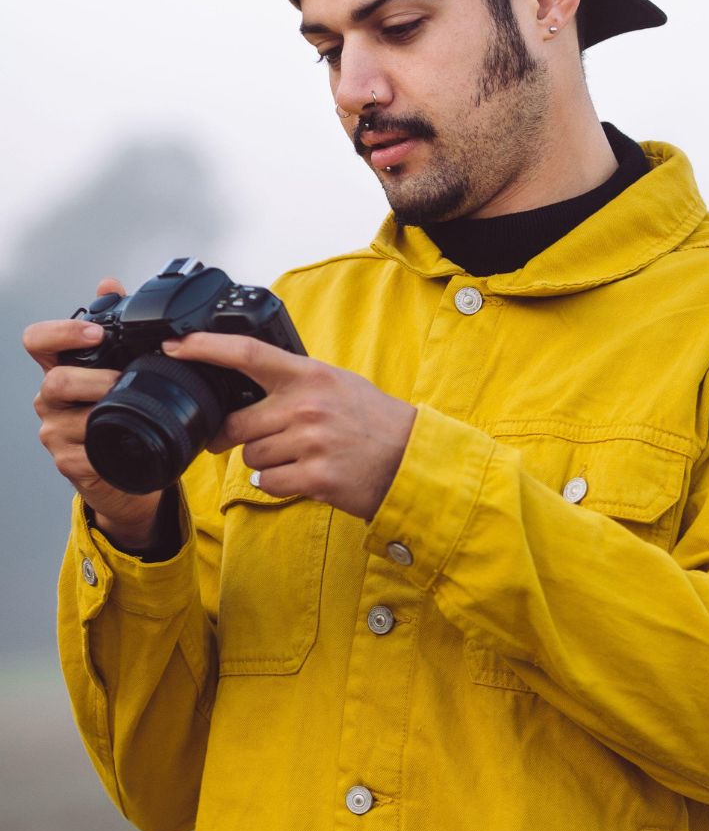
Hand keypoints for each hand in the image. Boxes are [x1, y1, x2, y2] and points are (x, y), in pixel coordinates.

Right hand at [23, 279, 163, 547]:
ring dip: (105, 412)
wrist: (128, 471)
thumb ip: (116, 327)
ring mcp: (54, 432)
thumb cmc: (121, 415)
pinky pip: (84, 452)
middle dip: (95, 380)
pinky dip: (108, 445)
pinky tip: (126, 441)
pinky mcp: (67, 463)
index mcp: (61, 369)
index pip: (38, 341)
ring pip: (71, 418)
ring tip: (133, 412)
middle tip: (123, 381)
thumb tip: (108, 283)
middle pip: (56, 380)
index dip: (61, 332)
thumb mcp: (121, 369)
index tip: (95, 333)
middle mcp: (50, 399)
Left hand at [162, 332, 416, 519]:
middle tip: (241, 439)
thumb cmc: (373, 421)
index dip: (205, 348)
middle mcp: (306, 406)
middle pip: (237, 425)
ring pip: (252, 458)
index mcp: (310, 375)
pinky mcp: (314, 477)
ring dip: (266, 462)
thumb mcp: (336, 383)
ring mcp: (310, 442)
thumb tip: (245, 383)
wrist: (411, 459)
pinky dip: (279, 484)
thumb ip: (293, 381)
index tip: (175, 346)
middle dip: (232, 437)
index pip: (247, 353)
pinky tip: (304, 475)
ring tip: (299, 457)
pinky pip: (269, 483)